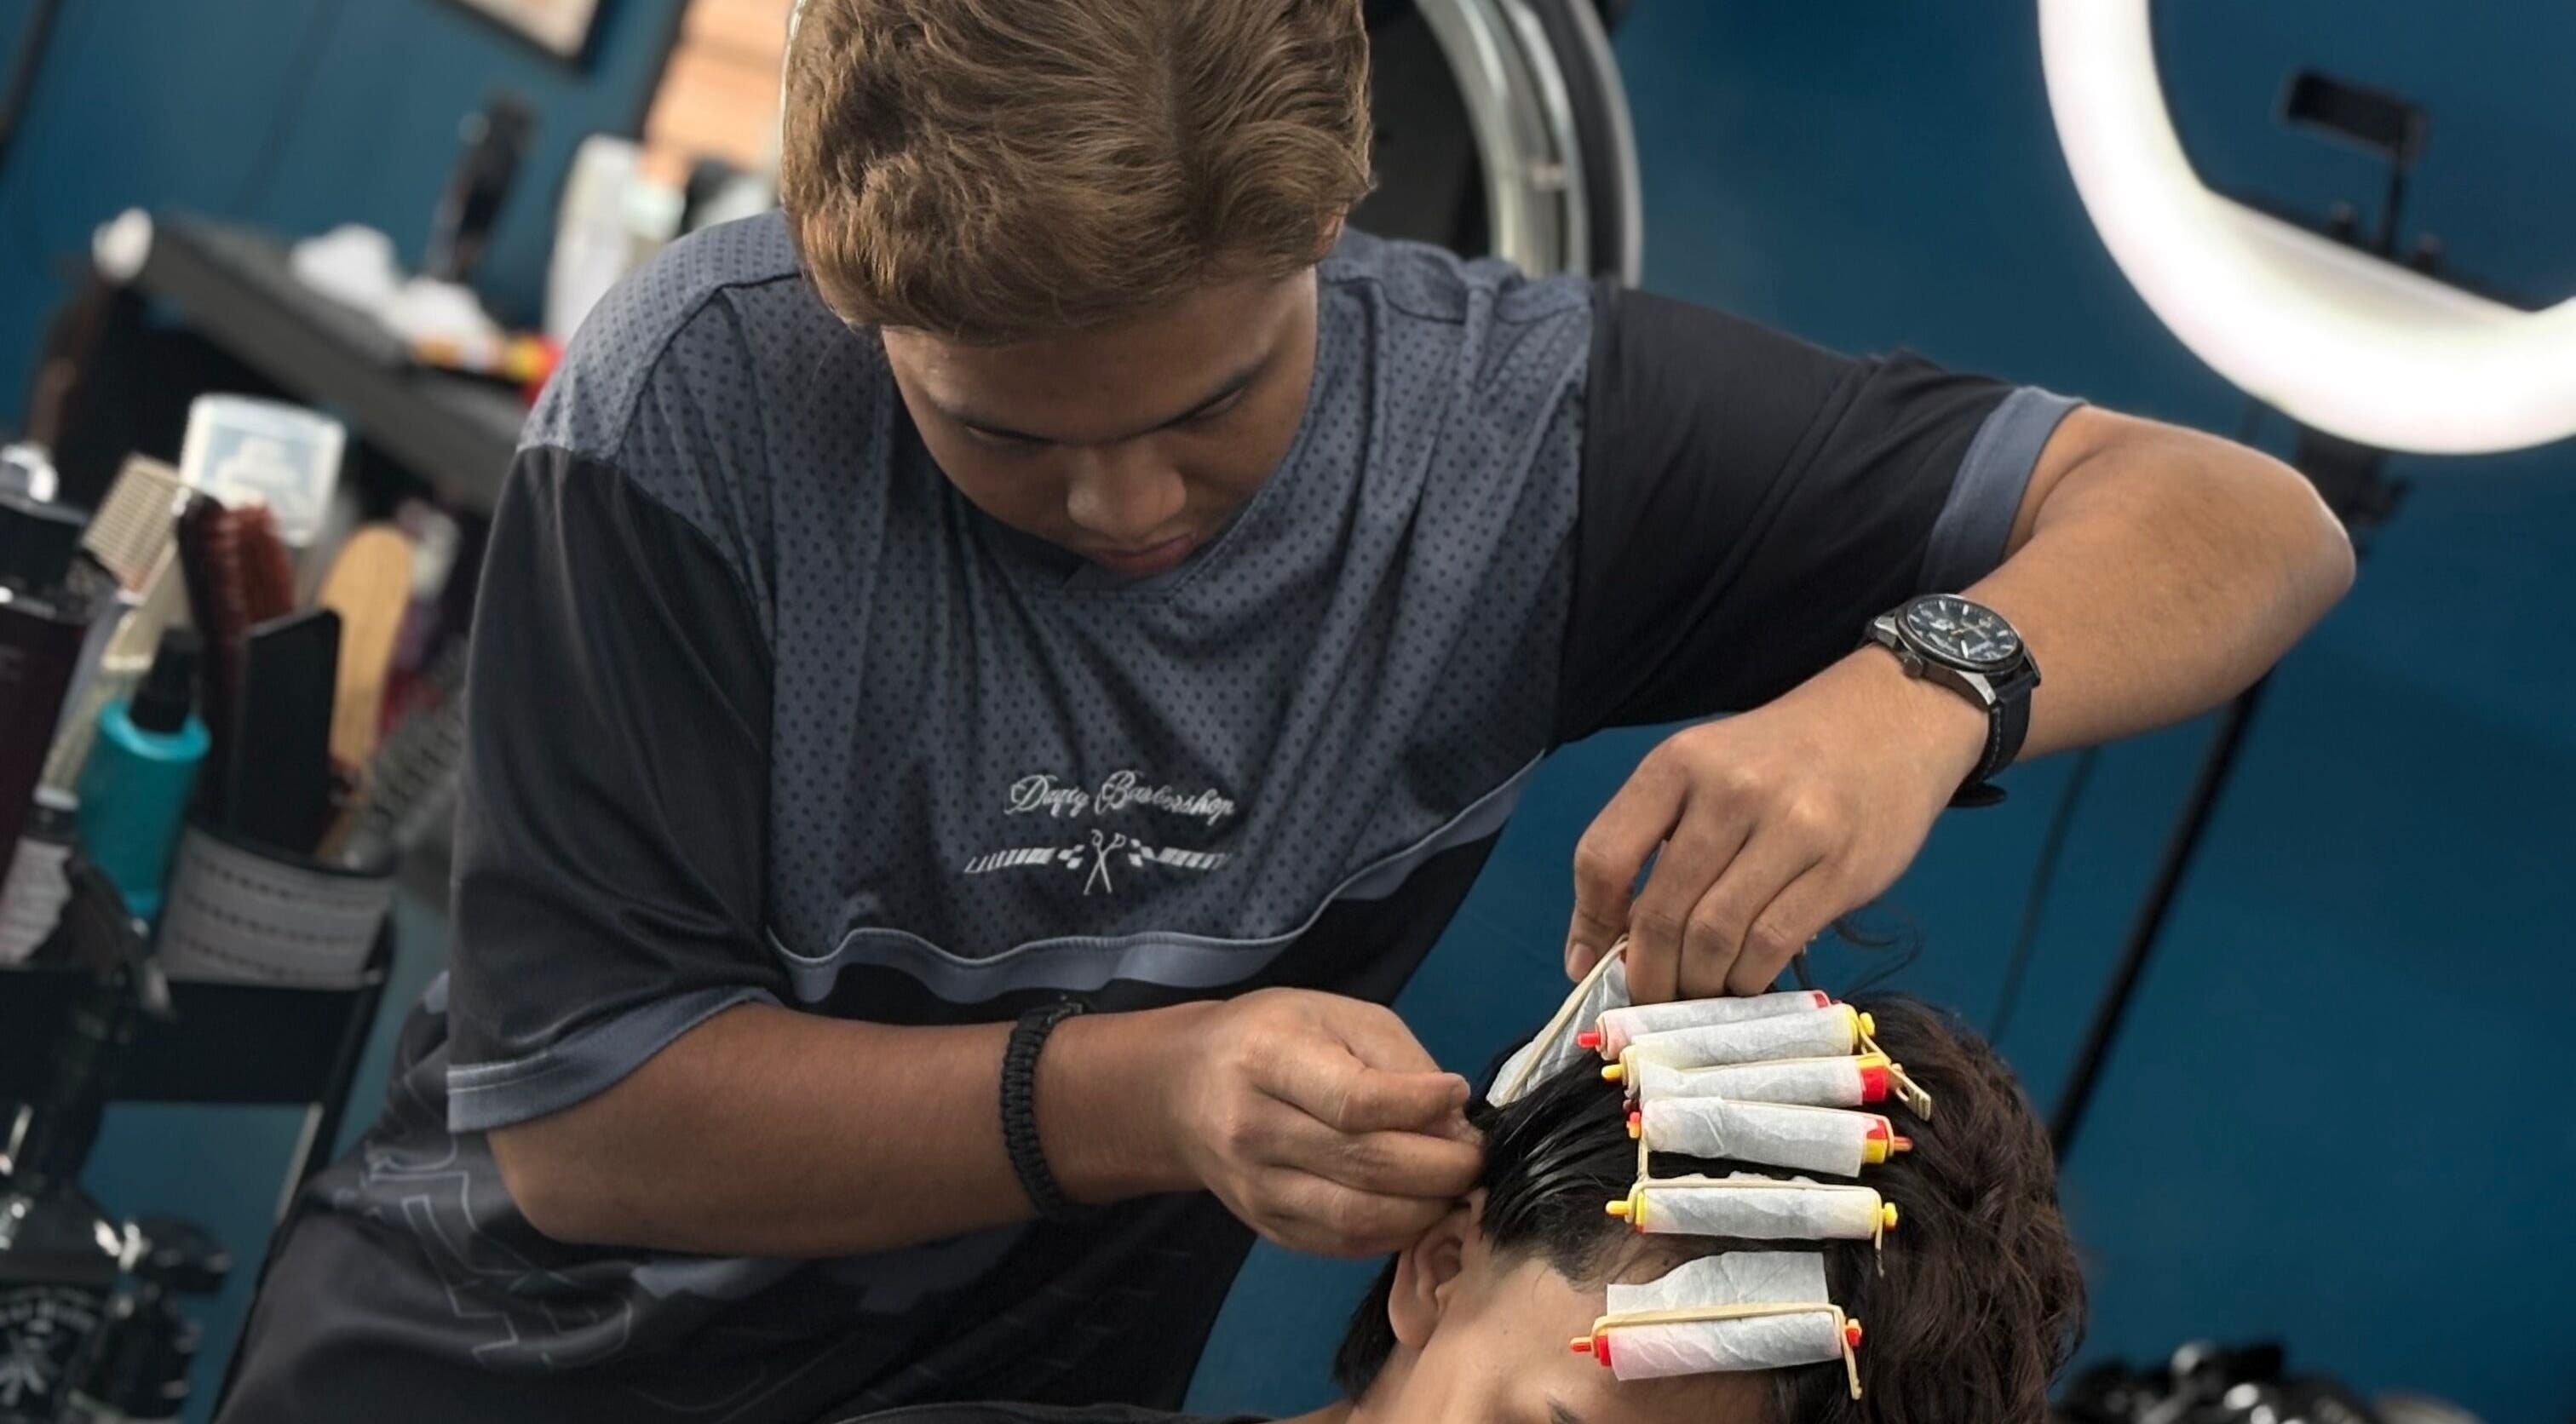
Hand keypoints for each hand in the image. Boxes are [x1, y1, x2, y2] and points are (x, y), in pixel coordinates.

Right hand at [1159, 989, 1480, 1257]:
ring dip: (1426, 1209)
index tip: (1458, 1094)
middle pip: (1366, 1166)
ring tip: (1454, 1185)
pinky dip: (1396, 1231)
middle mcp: (1254, 1130)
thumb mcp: (1336, 1017)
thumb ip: (1399, 1063)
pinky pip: (1345, 1243)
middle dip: (1442, 1167)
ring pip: (1359, 1218)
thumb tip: (1454, 1120)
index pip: (1355, 1101)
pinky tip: (1417, 1206)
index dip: (1421, 1105)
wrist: (1184, 1089)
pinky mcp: (1267, 1228)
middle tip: (1475, 1155)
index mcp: (1269, 1061)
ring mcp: (1257, 1188)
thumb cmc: (1271, 1037)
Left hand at [1564, 648, 1987, 1001]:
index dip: (1589, 922)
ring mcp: (1790, 829)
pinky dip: (1747, 978)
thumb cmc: (1779, 756)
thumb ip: (1652, 840)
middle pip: (1661, 911)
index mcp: (1678, 765)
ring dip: (1697, 983)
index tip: (1588, 963)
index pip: (1604, 856)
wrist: (1889, 721)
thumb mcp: (1703, 770)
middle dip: (1647, 973)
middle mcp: (1729, 792)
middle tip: (1651, 998)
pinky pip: (1772, 944)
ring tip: (1697, 992)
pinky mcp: (1840, 869)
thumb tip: (1601, 943)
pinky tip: (1743, 979)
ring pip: (1715, 938)